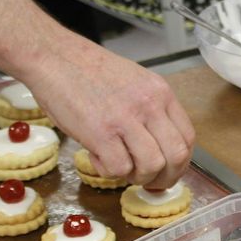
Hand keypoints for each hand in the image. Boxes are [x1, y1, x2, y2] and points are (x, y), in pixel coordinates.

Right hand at [25, 39, 194, 189]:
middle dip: (165, 177)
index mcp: (160, 92)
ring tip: (120, 167)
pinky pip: (118, 169)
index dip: (180, 163)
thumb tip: (158, 145)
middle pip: (176, 156)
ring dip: (137, 177)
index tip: (169, 172)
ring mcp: (126, 119)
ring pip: (151, 166)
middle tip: (149, 182)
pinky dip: (109, 172)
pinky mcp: (100, 133)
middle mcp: (149, 105)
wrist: (53, 57)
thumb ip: (150, 110)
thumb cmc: (87, 70)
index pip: (187, 137)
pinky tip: (97, 157)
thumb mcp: (134, 82)